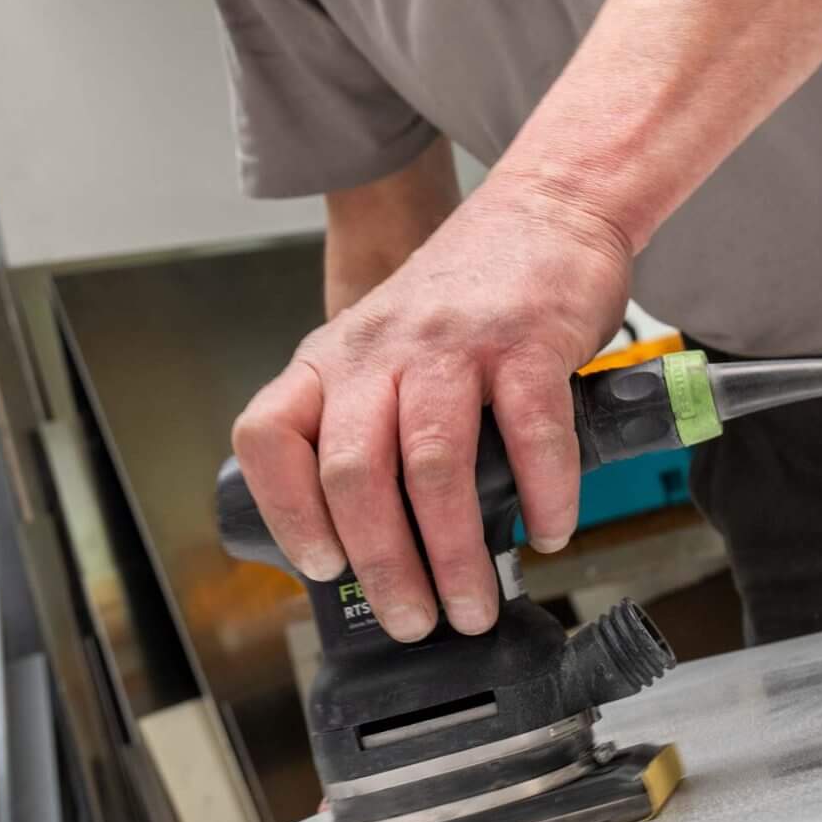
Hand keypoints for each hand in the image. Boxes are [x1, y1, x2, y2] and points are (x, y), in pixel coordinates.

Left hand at [230, 175, 631, 640]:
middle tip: (412, 619)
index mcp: (335, 356)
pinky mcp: (527, 340)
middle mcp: (381, 348)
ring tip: (474, 604)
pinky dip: (543, 497)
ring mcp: (453, 343)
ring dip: (455, 554)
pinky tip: (549, 532)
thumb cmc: (471, 290)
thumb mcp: (388, 342)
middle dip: (382, 566)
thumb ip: (372, 416)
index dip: (285, 509)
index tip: (319, 565)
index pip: (271, 434)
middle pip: (355, 473)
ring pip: (433, 467)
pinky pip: (530, 435)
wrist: (550, 203)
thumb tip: (374, 534)